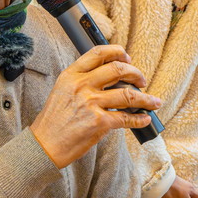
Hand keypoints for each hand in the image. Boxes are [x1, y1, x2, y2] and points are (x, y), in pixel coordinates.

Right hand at [30, 45, 159, 168]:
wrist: (44, 145)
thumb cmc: (53, 121)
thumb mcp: (62, 91)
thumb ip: (82, 81)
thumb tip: (110, 79)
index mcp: (72, 75)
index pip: (98, 53)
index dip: (117, 52)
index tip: (127, 58)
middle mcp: (82, 85)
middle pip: (118, 70)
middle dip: (136, 74)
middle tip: (142, 81)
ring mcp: (91, 103)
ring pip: (128, 94)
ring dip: (146, 98)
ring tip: (154, 102)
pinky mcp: (98, 122)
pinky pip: (126, 118)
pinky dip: (139, 119)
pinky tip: (144, 119)